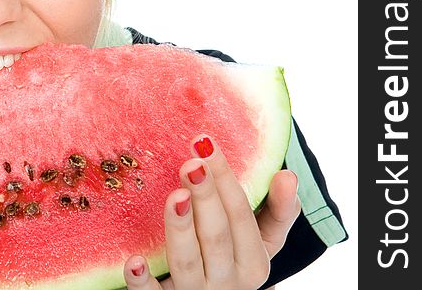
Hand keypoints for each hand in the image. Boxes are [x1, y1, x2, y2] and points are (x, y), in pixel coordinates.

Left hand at [123, 136, 300, 289]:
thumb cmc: (232, 260)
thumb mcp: (261, 241)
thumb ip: (278, 211)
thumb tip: (288, 175)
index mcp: (253, 262)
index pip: (240, 215)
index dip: (224, 179)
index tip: (206, 144)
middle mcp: (227, 281)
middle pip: (216, 237)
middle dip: (205, 198)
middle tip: (191, 164)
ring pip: (187, 262)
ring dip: (180, 229)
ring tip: (175, 198)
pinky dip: (143, 281)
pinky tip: (133, 260)